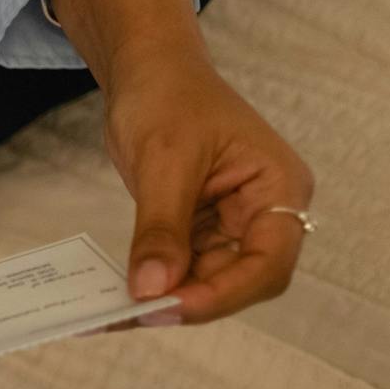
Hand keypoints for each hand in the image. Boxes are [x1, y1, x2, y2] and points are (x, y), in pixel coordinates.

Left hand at [48, 0, 314, 325]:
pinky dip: (150, 284)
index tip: (171, 307)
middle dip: (190, 302)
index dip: (224, 295)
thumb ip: (162, 228)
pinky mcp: (200, 232)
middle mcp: (265, 214)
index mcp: (279, 188)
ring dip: (164, 300)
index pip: (269, 263)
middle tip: (132, 315)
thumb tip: (152, 290)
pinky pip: (180, 271)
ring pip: (206, 284)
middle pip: (240, 282)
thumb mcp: (164, 160)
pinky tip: (112, 297)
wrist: (149, 73)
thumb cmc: (169, 97)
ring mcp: (233, 226)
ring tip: (110, 313)